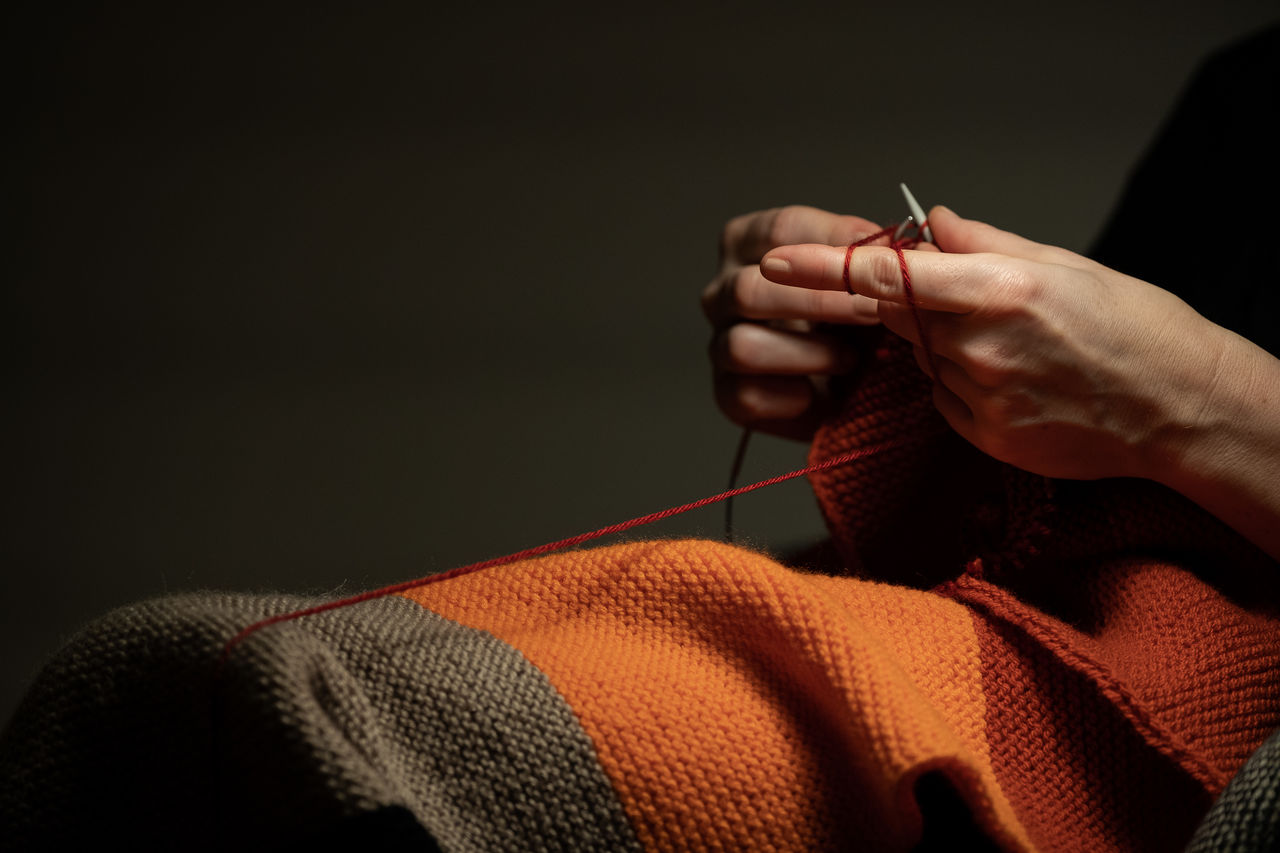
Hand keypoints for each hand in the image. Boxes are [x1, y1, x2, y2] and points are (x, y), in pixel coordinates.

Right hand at [701, 205, 903, 439]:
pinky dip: (793, 398)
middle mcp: (722, 290)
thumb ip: (874, 255)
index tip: (880, 258)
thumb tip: (895, 242)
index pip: (779, 231)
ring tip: (851, 360)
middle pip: (748, 288)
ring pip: (743, 346)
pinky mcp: (727, 393)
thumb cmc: (855, 316)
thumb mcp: (868, 276)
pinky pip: (746, 396)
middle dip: (818, 302)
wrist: (853, 379)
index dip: (833, 244)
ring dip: (808, 354)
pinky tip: (824, 393)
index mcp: (749, 244)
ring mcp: (719, 343)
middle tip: (870, 313)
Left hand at [758, 206, 1234, 482]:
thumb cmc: (1129, 325)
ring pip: (923, 360)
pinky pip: (942, 399)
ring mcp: (976, 397)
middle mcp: (975, 346)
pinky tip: (1017, 381)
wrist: (1176, 406)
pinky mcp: (981, 436)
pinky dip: (962, 384)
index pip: (884, 276)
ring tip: (1017, 347)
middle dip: (907, 304)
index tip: (773, 262)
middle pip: (899, 318)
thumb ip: (981, 243)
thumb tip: (929, 224)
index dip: (822, 268)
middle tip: (962, 299)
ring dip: (946, 346)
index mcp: (994, 290)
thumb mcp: (1060, 263)